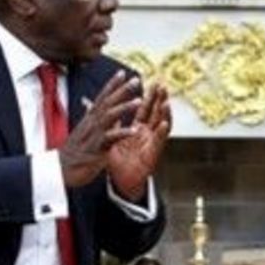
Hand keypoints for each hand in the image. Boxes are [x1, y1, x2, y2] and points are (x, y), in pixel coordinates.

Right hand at [59, 71, 141, 187]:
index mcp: (90, 119)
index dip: (112, 85)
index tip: (123, 73)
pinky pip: (110, 139)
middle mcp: (92, 123)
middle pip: (107, 102)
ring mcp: (94, 135)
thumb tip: (91, 105)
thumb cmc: (74, 151)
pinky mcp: (97, 148)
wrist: (60, 170)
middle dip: (122, 90)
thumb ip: (91, 118)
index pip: (102, 98)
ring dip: (124, 107)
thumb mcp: (84, 131)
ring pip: (109, 117)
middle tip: (136, 79)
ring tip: (139, 100)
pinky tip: (134, 130)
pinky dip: (122, 133)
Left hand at [108, 82, 171, 200]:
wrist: (121, 182)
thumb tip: (98, 107)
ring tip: (166, 102)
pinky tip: (164, 124)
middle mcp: (147, 134)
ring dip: (165, 114)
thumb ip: (110, 122)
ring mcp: (151, 144)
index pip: (144, 109)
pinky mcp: (152, 155)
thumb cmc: (118, 161)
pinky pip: (158, 143)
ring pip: (161, 126)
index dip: (148, 96)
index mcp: (138, 129)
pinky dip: (161, 133)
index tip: (151, 82)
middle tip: (162, 85)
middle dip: (159, 99)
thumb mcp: (111, 138)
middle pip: (155, 113)